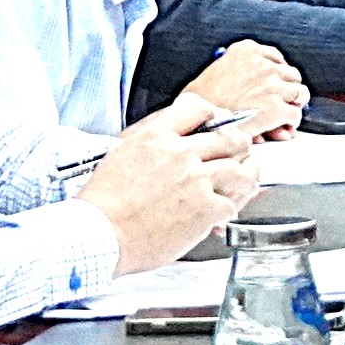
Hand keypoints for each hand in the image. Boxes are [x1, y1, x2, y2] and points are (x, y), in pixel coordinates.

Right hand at [73, 110, 267, 274]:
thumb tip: (175, 141)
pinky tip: (222, 214)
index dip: (215, 117)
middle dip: (238, 148)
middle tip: (238, 158)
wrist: (98, 236)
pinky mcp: (205, 208)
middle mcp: (181, 154)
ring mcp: (197, 180)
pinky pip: (233, 204)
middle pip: (231, 139)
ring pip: (242, 169)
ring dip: (245, 178)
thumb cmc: (103, 204)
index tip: (219, 127)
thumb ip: (154, 145)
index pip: (199, 108)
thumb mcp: (122, 156)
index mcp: (157, 137)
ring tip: (243, 185)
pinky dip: (230, 210)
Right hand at [179, 40, 303, 134]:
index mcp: (246, 50)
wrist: (192, 119)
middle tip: (282, 102)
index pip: (276, 57)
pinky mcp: (276, 107)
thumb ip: (245, 74)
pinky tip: (283, 127)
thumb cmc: (199, 100)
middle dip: (287, 89)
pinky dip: (291, 122)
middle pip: (292, 74)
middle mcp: (262, 64)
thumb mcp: (218, 71)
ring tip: (284, 115)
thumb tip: (264, 88)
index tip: (274, 83)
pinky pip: (295, 114)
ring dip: (293, 104)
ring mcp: (271, 85)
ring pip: (300, 93)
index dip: (277, 74)